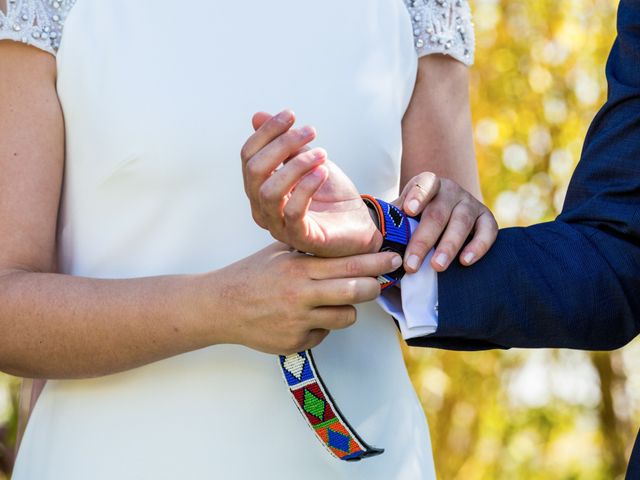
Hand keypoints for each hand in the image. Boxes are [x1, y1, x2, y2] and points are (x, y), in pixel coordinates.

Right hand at [211, 243, 401, 354]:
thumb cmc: (251, 275)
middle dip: (374, 286)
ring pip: (346, 317)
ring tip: (333, 302)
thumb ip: (308, 250)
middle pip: (356, 291)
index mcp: (299, 267)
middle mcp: (302, 294)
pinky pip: (323, 334)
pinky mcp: (295, 342)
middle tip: (380, 282)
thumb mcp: (278, 253)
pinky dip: (320, 326)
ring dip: (347, 309)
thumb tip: (343, 244)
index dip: (376, 262)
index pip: (349, 264)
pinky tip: (303, 319)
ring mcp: (299, 321)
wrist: (220, 306)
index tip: (393, 259)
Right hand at [240, 110, 381, 256]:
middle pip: (255, 171)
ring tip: (322, 153)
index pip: (249, 157)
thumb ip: (285, 145)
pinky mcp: (301, 238)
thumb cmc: (331, 196)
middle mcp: (263, 209)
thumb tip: (257, 116)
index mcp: (260, 190)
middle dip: (282, 144)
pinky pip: (294, 212)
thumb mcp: (308, 162)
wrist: (360, 224)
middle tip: (310, 131)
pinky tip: (323, 172)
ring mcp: (279, 226)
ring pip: (270, 191)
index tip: (290, 114)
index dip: (266, 132)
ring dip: (297, 165)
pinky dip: (307, 186)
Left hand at [398, 172, 497, 272]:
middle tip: (412, 264)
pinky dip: (478, 246)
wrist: (448, 219)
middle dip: (423, 240)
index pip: (424, 183)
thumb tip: (371, 243)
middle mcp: (451, 191)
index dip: (417, 195)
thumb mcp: (405, 216)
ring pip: (461, 222)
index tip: (408, 210)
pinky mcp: (487, 219)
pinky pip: (487, 231)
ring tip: (437, 267)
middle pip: (438, 212)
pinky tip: (466, 261)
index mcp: (428, 185)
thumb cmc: (418, 219)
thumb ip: (394, 223)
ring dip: (448, 246)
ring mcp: (470, 203)